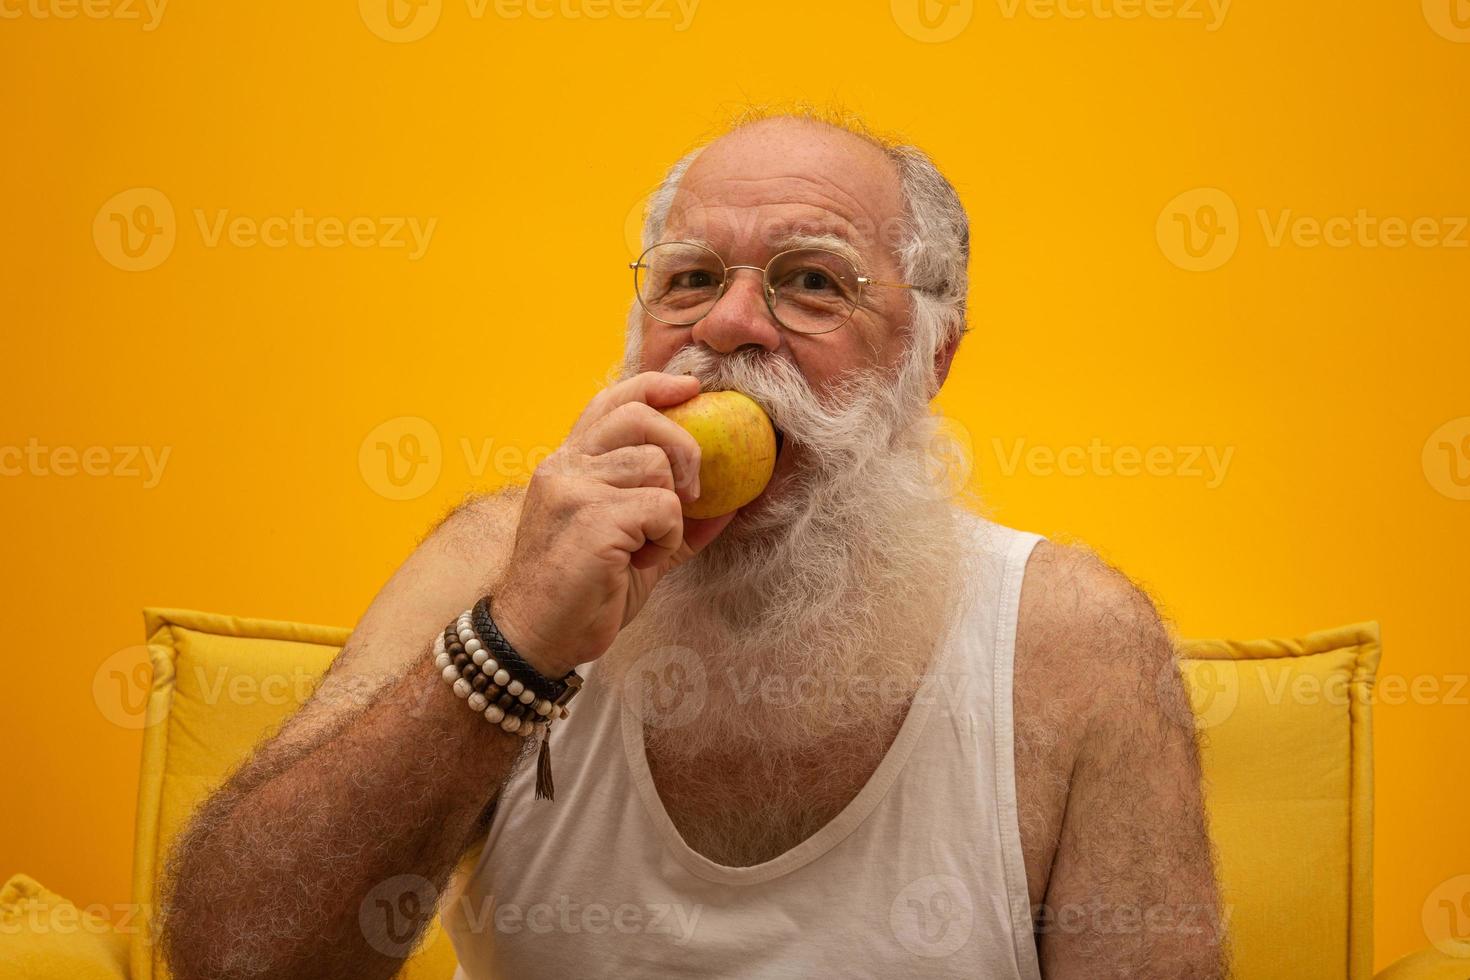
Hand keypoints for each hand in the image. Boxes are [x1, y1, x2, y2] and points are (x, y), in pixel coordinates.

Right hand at [490, 371, 735, 676]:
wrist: (536, 638)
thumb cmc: (580, 594)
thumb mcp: (631, 547)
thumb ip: (669, 518)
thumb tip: (728, 504)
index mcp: (567, 465)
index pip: (609, 402)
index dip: (654, 387)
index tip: (691, 389)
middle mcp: (565, 467)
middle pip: (639, 416)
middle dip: (683, 445)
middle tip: (691, 490)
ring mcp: (575, 489)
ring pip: (656, 466)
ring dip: (671, 512)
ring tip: (649, 546)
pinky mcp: (592, 518)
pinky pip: (662, 508)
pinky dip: (667, 539)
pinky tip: (641, 563)